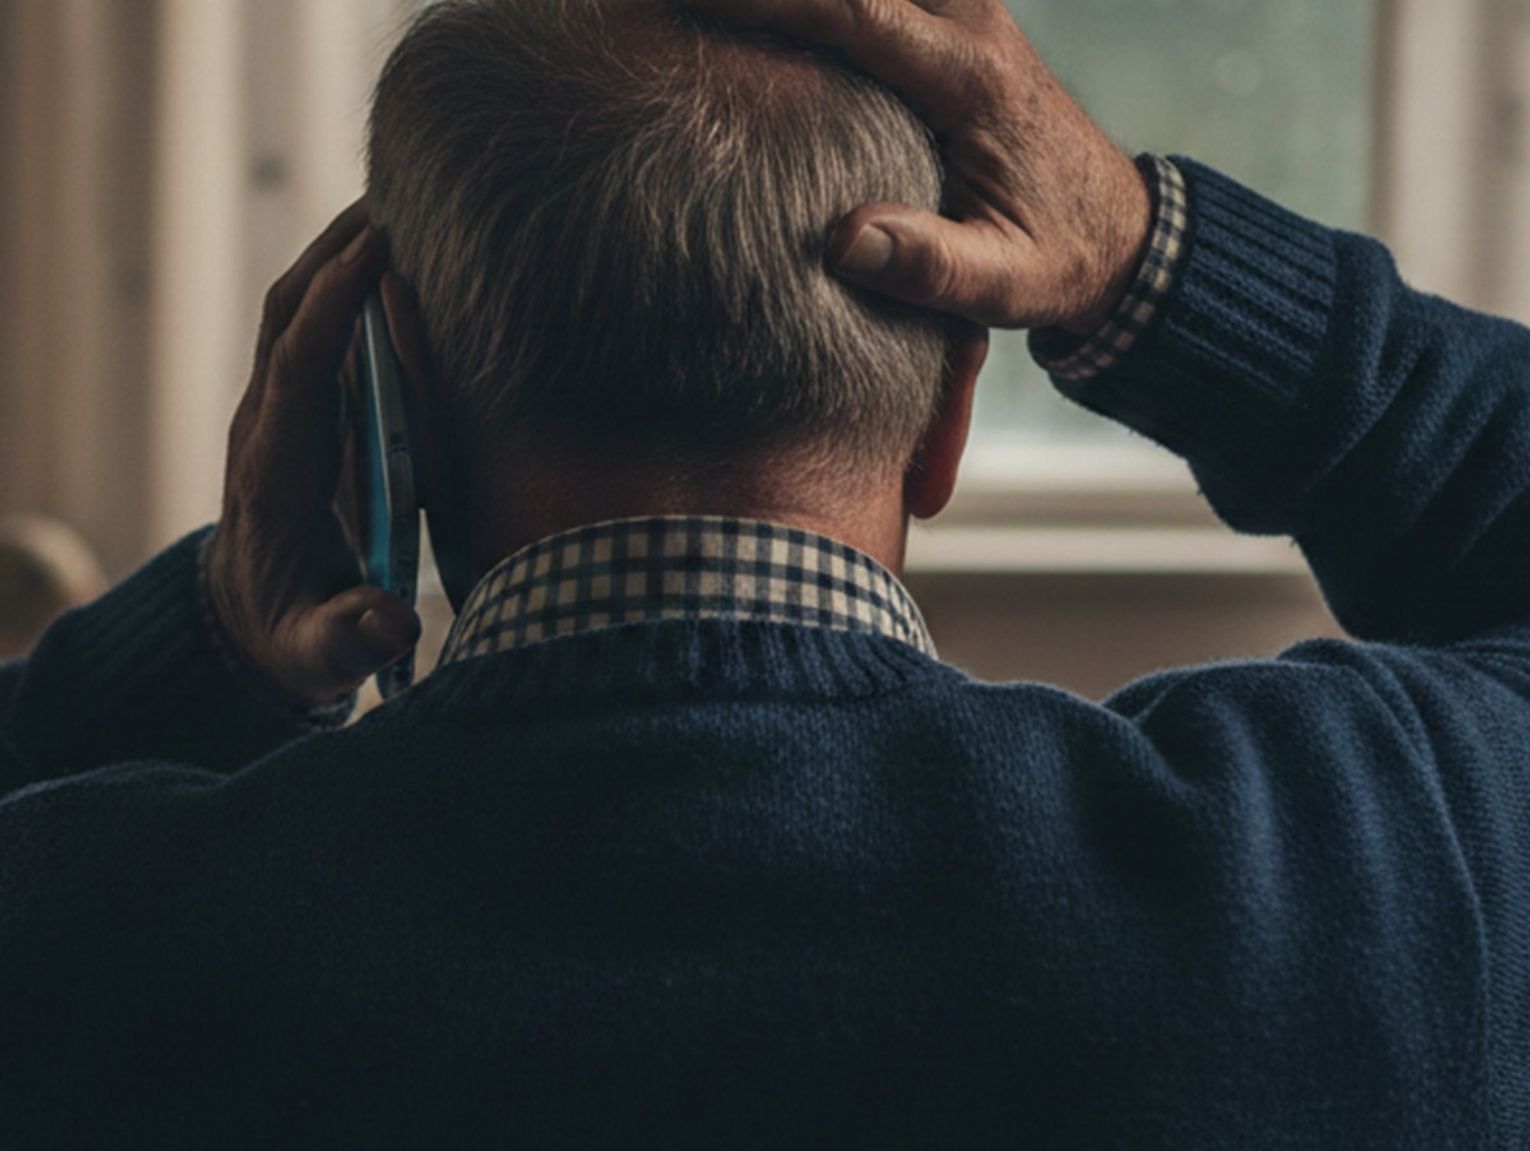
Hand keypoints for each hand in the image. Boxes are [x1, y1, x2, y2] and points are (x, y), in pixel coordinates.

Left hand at [207, 204, 420, 707]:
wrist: (251, 627)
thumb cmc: (295, 636)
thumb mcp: (317, 655)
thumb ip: (348, 639)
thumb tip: (392, 626)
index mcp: (275, 472)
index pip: (298, 370)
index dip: (332, 309)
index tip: (378, 252)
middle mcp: (268, 426)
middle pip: (288, 314)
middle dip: (334, 252)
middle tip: (400, 193)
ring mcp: (280, 412)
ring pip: (299, 310)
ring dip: (341, 254)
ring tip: (404, 203)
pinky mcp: (302, 409)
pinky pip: (319, 329)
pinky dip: (350, 283)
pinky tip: (399, 257)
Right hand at [683, 0, 1153, 332]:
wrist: (1119, 231)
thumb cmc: (1057, 261)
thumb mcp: (1007, 284)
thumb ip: (932, 266)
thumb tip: (841, 240)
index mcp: (974, 81)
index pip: (858, 15)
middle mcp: (972, 24)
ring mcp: (966, 12)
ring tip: (699, 4)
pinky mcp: (955, 20)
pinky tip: (771, 11)